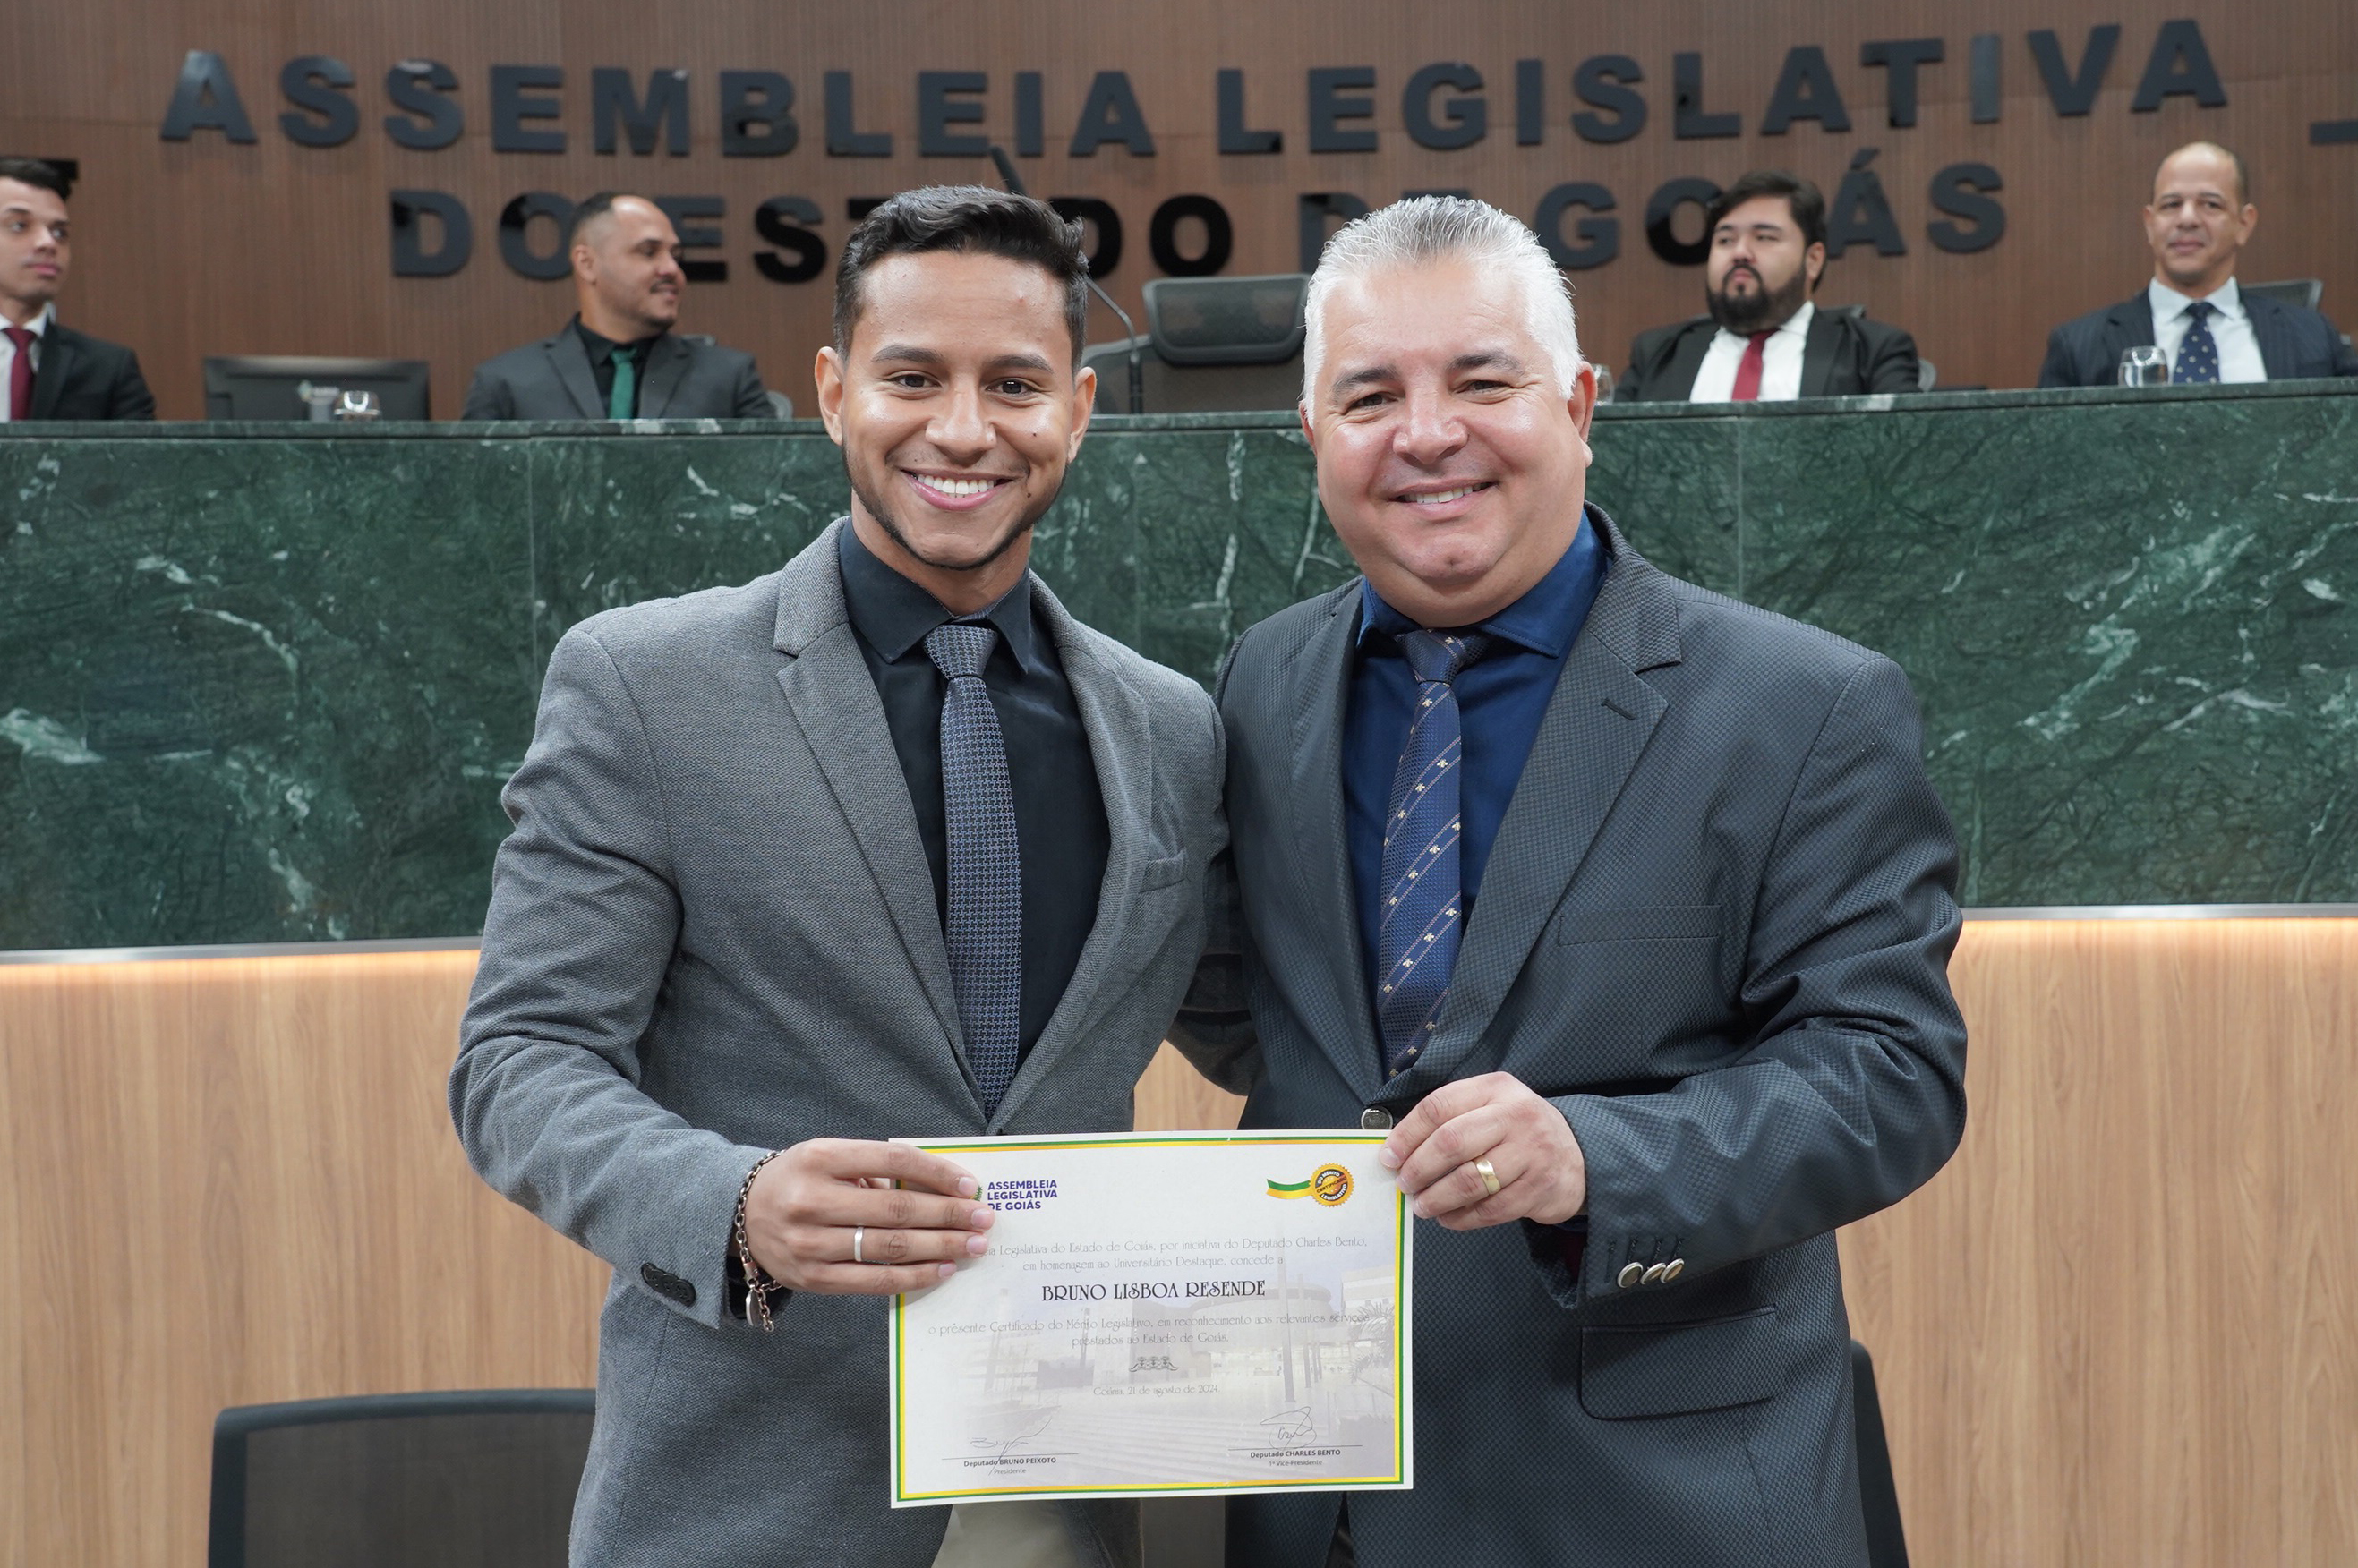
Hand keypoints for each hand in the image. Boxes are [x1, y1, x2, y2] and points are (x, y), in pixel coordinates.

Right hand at [743, 1139, 993, 1295]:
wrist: (741, 1217)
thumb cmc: (801, 1180)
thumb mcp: (829, 1157)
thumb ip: (876, 1168)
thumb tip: (942, 1189)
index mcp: (819, 1158)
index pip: (892, 1160)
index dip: (936, 1172)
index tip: (970, 1185)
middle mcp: (812, 1200)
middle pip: (896, 1209)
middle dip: (948, 1214)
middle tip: (984, 1218)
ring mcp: (810, 1243)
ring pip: (889, 1247)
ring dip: (939, 1246)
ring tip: (972, 1245)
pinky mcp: (813, 1279)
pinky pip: (873, 1281)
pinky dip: (914, 1276)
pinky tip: (942, 1269)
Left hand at [1379, 1073, 1586, 1229]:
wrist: (1579, 1156)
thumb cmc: (1518, 1132)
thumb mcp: (1491, 1107)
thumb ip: (1450, 1120)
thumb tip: (1398, 1150)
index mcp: (1495, 1088)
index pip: (1439, 1106)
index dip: (1407, 1134)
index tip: (1388, 1157)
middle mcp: (1515, 1115)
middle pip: (1451, 1142)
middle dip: (1419, 1168)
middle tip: (1404, 1184)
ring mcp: (1531, 1152)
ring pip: (1470, 1180)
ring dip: (1437, 1198)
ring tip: (1422, 1206)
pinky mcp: (1540, 1188)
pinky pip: (1490, 1209)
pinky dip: (1462, 1218)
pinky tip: (1449, 1218)